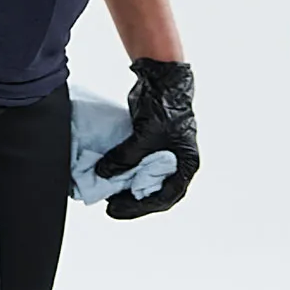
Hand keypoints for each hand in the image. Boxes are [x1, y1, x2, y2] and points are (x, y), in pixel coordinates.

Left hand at [92, 58, 198, 218]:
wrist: (162, 79)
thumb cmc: (166, 108)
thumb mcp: (144, 138)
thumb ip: (124, 159)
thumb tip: (103, 173)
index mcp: (186, 165)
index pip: (165, 197)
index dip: (140, 207)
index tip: (116, 209)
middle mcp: (177, 162)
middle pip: (154, 190)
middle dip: (132, 200)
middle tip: (110, 205)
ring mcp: (163, 153)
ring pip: (144, 178)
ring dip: (127, 186)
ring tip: (107, 192)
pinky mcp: (150, 143)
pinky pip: (136, 163)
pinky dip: (123, 169)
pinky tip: (109, 173)